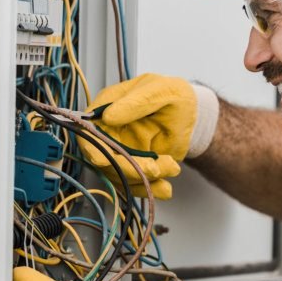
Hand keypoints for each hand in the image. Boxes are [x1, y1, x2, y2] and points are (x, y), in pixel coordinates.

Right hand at [77, 73, 218, 198]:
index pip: (89, 130)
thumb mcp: (160, 92)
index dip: (92, 148)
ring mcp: (119, 151)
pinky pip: (133, 184)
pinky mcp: (132, 166)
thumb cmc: (174, 96)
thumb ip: (137, 102)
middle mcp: (108, 131)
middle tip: (155, 169)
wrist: (191, 116)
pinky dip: (149, 188)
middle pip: (105, 158)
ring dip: (145, 178)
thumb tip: (108, 116)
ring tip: (172, 167)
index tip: (103, 161)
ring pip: (120, 174)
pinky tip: (165, 188)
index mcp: (108, 106)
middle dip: (128, 168)